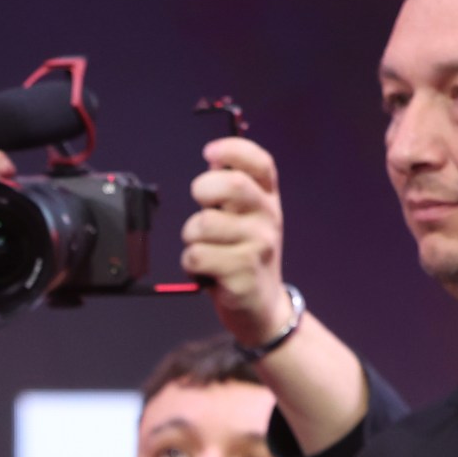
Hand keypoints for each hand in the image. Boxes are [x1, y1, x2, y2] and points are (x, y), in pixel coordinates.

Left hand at [181, 137, 294, 348]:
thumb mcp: (246, 219)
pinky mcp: (242, 274)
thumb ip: (231, 191)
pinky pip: (196, 256)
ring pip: (203, 225)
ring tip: (204, 249)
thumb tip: (214, 155)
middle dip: (204, 190)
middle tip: (201, 208)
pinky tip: (205, 270)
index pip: (260, 163)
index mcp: (268, 200)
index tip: (210, 152)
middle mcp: (268, 218)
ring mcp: (258, 246)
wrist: (262, 306)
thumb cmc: (245, 256)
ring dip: (191, 237)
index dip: (234, 150)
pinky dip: (190, 264)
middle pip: (232, 186)